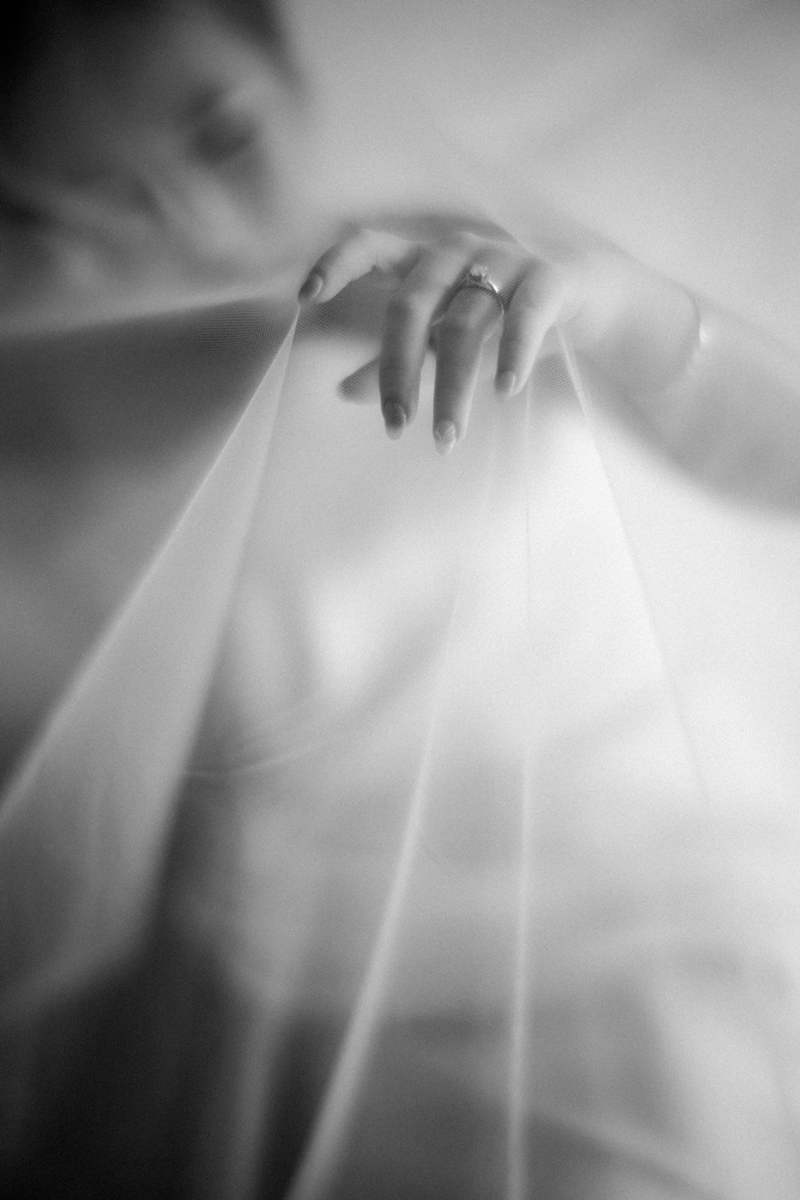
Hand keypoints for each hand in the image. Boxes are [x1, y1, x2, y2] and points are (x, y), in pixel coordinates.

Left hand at [298, 223, 699, 453]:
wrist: (593, 295)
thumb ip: (400, 358)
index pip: (369, 247)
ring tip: (445, 440)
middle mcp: (459, 252)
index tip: (306, 299)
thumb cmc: (505, 312)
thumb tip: (340, 391)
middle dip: (397, 370)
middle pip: (411, 304)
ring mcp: (505, 261)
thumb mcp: (448, 335)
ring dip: (453, 388)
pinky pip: (525, 317)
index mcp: (425, 260)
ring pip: (464, 325)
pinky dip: (511, 356)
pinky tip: (504, 394)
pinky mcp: (550, 278)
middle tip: (395, 426)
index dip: (336, 265)